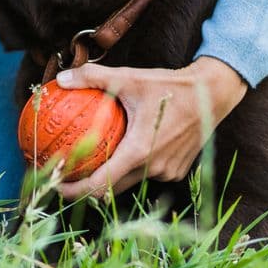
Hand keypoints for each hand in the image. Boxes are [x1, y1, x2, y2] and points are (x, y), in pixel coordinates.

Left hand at [54, 56, 248, 199]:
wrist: (213, 93)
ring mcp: (167, 172)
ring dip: (109, 177)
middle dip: (85, 187)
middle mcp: (154, 168)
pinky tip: (118, 153)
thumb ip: (93, 78)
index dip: (74, 190)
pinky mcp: (177, 171)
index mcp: (139, 152)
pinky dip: (130, 168)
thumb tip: (61, 78)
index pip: (99, 184)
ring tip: (87, 164)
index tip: (54, 184)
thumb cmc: (170, 85)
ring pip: (129, 181)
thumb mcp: (129, 77)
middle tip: (64, 174)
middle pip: (111, 188)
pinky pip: (146, 174)